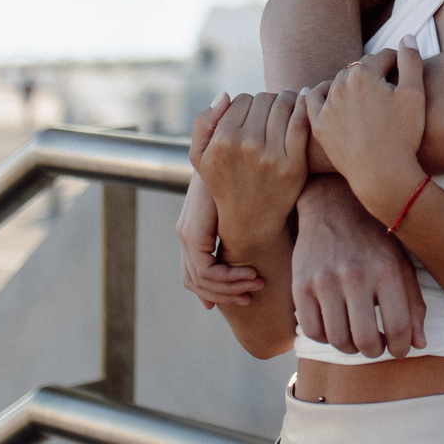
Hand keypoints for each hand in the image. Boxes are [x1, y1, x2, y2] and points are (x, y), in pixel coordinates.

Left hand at [176, 170, 260, 308]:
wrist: (239, 150)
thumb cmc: (251, 174)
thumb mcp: (246, 206)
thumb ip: (243, 228)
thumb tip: (256, 256)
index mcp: (194, 228)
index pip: (196, 274)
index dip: (221, 290)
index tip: (248, 290)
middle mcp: (185, 231)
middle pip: (195, 281)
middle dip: (226, 293)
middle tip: (254, 291)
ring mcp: (186, 231)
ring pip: (200, 279)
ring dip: (230, 288)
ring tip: (258, 281)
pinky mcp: (193, 231)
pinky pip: (206, 269)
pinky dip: (229, 277)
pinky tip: (252, 272)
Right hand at [197, 91, 310, 233]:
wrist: (250, 219)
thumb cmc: (224, 182)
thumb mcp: (200, 157)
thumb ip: (203, 122)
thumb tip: (225, 95)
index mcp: (222, 141)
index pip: (241, 99)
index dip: (248, 102)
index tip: (254, 111)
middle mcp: (245, 146)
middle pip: (263, 99)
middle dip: (268, 99)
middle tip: (273, 106)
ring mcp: (271, 155)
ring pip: (283, 105)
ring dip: (287, 98)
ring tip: (288, 101)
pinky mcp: (293, 164)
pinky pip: (301, 122)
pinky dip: (303, 106)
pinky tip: (304, 100)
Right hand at [292, 176, 429, 356]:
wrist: (333, 204)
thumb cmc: (374, 237)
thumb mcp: (401, 261)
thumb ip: (413, 303)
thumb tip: (419, 343)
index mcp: (386, 268)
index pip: (398, 326)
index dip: (401, 348)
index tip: (399, 349)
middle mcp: (354, 274)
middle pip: (366, 340)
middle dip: (375, 352)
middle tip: (377, 346)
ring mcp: (324, 280)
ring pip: (338, 340)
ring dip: (350, 348)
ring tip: (357, 337)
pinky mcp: (300, 284)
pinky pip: (312, 331)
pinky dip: (325, 337)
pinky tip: (335, 325)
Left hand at [308, 43, 428, 221]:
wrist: (382, 174)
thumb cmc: (403, 135)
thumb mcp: (414, 94)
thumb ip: (411, 60)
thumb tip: (406, 37)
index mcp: (363, 73)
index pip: (383, 57)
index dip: (397, 63)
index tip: (403, 72)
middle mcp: (340, 84)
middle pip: (359, 70)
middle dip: (373, 74)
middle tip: (386, 88)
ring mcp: (327, 105)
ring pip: (338, 84)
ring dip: (349, 84)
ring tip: (362, 95)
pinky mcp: (318, 125)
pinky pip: (312, 101)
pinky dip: (317, 94)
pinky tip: (321, 92)